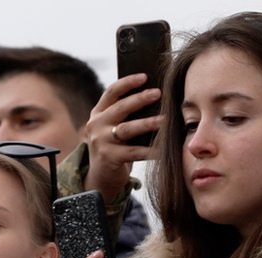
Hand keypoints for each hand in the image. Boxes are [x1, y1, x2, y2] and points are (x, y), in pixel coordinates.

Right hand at [84, 73, 162, 196]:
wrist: (101, 177)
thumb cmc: (116, 148)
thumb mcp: (115, 128)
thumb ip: (127, 115)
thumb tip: (156, 97)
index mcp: (98, 113)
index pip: (111, 92)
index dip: (127, 82)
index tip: (144, 76)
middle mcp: (96, 125)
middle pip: (120, 108)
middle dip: (140, 99)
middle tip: (158, 93)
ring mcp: (100, 142)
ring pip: (127, 129)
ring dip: (147, 123)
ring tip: (165, 120)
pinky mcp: (108, 158)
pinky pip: (134, 152)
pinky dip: (150, 150)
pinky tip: (163, 148)